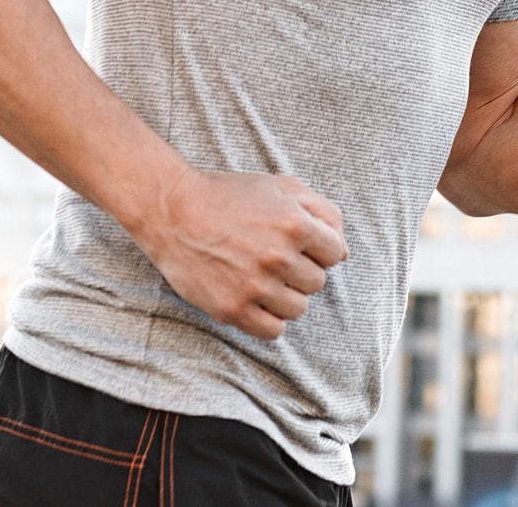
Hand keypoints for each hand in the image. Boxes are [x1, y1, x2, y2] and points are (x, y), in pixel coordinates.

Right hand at [144, 167, 348, 339]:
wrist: (174, 211)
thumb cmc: (229, 196)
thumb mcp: (281, 186)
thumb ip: (322, 211)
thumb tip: (343, 251)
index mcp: (295, 224)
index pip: (335, 254)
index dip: (318, 247)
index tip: (298, 243)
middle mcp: (278, 257)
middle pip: (317, 283)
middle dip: (300, 270)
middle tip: (273, 256)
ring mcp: (256, 286)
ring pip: (298, 308)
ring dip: (285, 295)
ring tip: (262, 275)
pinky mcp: (234, 309)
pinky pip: (274, 331)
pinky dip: (269, 318)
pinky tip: (254, 296)